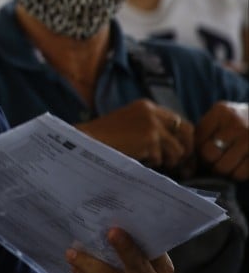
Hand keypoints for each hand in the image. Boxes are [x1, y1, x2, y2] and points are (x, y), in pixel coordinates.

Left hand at [67, 228, 172, 272]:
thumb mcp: (135, 268)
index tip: (126, 218)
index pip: (154, 247)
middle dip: (125, 247)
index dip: (140, 232)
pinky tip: (74, 267)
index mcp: (162, 269)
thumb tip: (106, 222)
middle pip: (137, 264)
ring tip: (71, 252)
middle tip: (112, 231)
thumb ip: (130, 250)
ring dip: (86, 261)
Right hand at [77, 100, 193, 172]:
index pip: (178, 120)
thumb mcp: (129, 124)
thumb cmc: (103, 138)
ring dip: (166, 160)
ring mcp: (152, 125)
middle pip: (186, 131)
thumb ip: (150, 127)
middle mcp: (152, 112)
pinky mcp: (149, 139)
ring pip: (177, 149)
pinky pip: (160, 159)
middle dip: (186, 150)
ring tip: (148, 161)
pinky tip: (135, 159)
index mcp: (147, 106)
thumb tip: (176, 145)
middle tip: (182, 166)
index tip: (182, 153)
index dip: (183, 138)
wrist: (85, 142)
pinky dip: (150, 163)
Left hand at [194, 101, 248, 180]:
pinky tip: (238, 165)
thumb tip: (187, 155)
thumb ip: (205, 130)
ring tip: (225, 162)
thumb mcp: (222, 117)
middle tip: (213, 159)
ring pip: (223, 167)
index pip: (198, 138)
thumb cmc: (239, 121)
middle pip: (209, 154)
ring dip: (221, 169)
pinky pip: (240, 174)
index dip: (197, 148)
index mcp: (222, 112)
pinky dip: (236, 174)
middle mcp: (237, 124)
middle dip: (208, 160)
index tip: (203, 150)